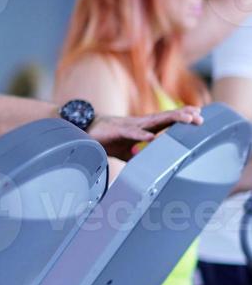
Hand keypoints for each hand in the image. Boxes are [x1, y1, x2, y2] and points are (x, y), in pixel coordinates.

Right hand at [87, 106, 202, 158]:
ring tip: (187, 119)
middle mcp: (140, 124)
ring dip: (171, 119)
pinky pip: (131, 133)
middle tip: (200, 116)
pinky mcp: (117, 131)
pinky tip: (152, 137)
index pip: (167, 121)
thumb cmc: (108, 139)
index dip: (182, 118)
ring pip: (154, 121)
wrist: (85, 132)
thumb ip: (142, 156)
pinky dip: (142, 135)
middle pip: (166, 117)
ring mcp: (130, 126)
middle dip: (183, 116)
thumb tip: (153, 168)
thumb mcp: (129, 151)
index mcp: (144, 127)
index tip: (199, 117)